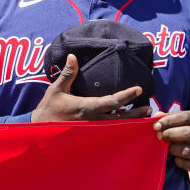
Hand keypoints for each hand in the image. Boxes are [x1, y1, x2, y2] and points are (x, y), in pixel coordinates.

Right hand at [31, 54, 150, 121]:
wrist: (40, 129)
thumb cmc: (49, 108)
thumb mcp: (56, 89)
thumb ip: (68, 74)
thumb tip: (72, 56)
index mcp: (86, 107)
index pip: (111, 101)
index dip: (127, 95)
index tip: (138, 89)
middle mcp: (92, 120)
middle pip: (119, 117)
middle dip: (135, 113)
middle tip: (148, 108)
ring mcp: (92, 129)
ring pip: (116, 126)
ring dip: (130, 120)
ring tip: (143, 115)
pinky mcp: (90, 133)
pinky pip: (109, 130)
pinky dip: (120, 126)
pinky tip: (128, 123)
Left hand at [153, 110, 189, 170]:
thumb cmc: (185, 128)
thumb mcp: (179, 120)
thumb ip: (168, 117)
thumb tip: (157, 115)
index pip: (185, 117)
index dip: (168, 121)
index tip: (156, 126)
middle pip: (188, 133)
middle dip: (170, 135)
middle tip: (159, 137)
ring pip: (187, 151)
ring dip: (172, 149)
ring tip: (167, 148)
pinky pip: (188, 164)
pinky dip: (178, 162)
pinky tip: (175, 158)